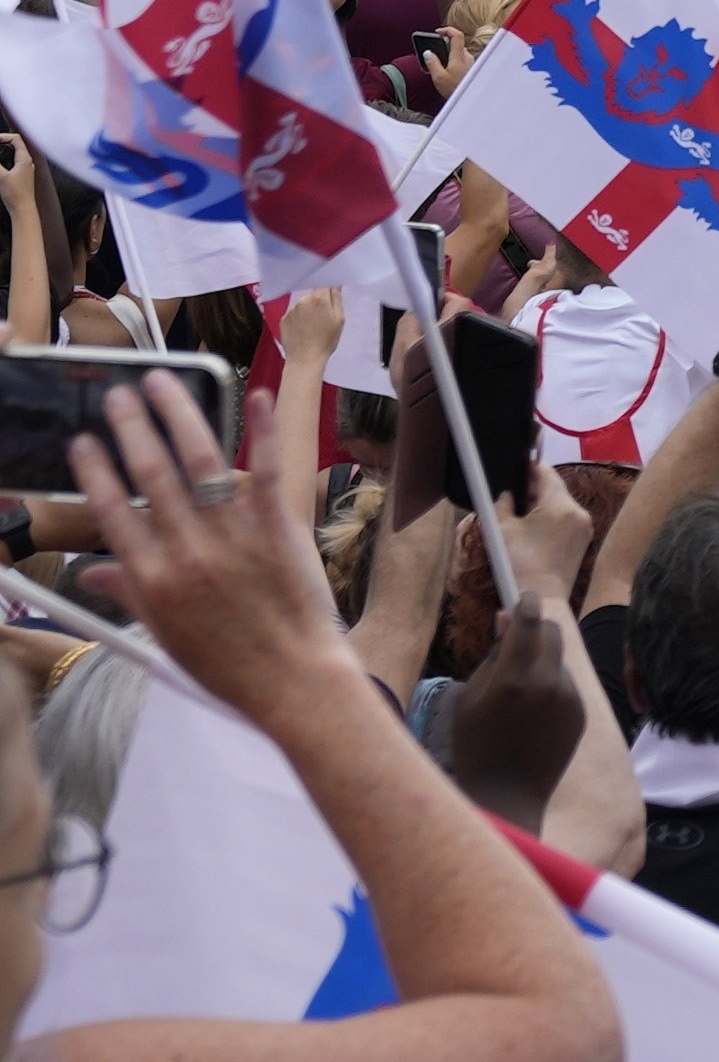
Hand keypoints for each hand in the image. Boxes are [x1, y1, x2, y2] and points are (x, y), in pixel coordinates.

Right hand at [62, 372, 356, 724]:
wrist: (292, 681)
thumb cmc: (226, 664)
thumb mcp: (163, 635)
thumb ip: (129, 593)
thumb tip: (92, 572)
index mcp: (153, 579)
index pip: (111, 512)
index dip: (94, 472)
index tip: (82, 441)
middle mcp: (187, 552)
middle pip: (151, 476)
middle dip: (131, 428)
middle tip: (119, 394)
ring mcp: (235, 538)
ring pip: (201, 463)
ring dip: (180, 415)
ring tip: (163, 381)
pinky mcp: (280, 530)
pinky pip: (267, 472)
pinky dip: (261, 432)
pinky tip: (256, 395)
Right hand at [440, 587, 592, 824]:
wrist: (507, 796)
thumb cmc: (474, 746)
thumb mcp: (468, 698)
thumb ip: (492, 655)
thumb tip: (507, 618)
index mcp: (513, 678)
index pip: (529, 620)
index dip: (525, 603)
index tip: (522, 595)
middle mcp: (547, 683)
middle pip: (552, 631)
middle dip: (536, 628)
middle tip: (517, 635)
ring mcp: (569, 698)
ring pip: (559, 659)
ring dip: (542, 660)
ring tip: (517, 691)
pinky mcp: (581, 712)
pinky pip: (566, 684)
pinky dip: (551, 686)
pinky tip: (532, 713)